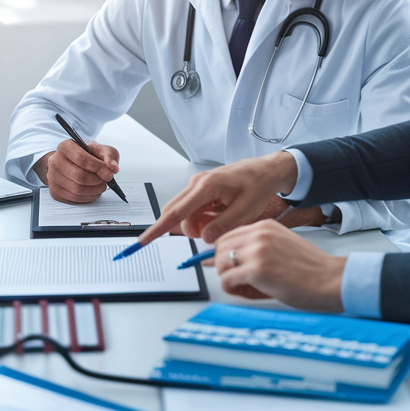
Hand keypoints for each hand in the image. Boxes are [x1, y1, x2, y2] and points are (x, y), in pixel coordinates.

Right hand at [34, 139, 119, 203]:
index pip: (81, 158)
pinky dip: (87, 197)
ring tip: (101, 186)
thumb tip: (112, 168)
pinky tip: (93, 191)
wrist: (72, 162)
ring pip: (76, 190)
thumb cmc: (87, 155)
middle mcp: (55, 161)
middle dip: (97, 180)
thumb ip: (109, 156)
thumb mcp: (100, 150)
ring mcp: (52, 177)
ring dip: (94, 190)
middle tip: (106, 180)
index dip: (97, 167)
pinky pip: (73, 199)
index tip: (108, 173)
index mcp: (65, 147)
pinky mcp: (54, 191)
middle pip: (79, 176)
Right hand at [137, 151, 299, 245]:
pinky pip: (192, 209)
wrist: (266, 170)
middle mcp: (196, 183)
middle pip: (176, 215)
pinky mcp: (200, 189)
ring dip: (199, 224)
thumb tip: (205, 238)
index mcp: (206, 187)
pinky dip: (202, 218)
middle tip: (215, 229)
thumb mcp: (245, 211)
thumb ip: (222, 226)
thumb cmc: (258, 185)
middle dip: (190, 229)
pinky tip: (221, 212)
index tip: (143, 240)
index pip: (176, 213)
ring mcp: (197, 185)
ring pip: (184, 214)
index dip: (158, 229)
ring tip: (224, 217)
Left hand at [213, 220, 345, 311]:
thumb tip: (228, 257)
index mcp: (265, 226)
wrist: (331, 279)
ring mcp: (257, 251)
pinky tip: (246, 291)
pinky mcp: (257, 271)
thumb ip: (257, 247)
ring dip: (228, 277)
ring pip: (220, 263)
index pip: (228, 235)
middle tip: (239, 279)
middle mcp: (259, 235)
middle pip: (219, 248)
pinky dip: (231, 288)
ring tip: (245, 286)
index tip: (229, 266)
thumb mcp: (282, 245)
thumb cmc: (311, 269)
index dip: (224, 253)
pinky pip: (227, 280)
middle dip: (224, 266)